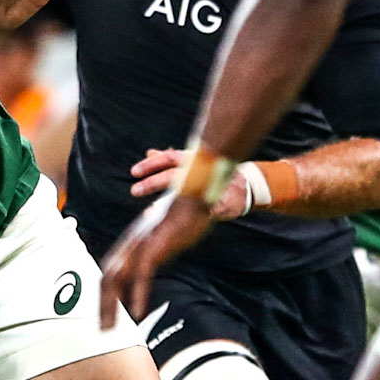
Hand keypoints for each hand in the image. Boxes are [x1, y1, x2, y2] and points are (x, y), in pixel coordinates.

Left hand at [100, 194, 212, 328]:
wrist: (197, 192)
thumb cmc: (185, 213)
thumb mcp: (165, 234)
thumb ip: (154, 248)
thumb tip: (149, 262)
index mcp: (133, 241)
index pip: (110, 270)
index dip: (105, 294)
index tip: (106, 314)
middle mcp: (132, 242)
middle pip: (107, 276)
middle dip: (103, 305)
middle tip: (104, 329)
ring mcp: (142, 242)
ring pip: (117, 277)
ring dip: (112, 305)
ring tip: (110, 328)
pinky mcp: (156, 244)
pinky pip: (142, 274)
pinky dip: (137, 295)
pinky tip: (137, 312)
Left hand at [129, 148, 247, 219]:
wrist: (247, 185)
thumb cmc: (215, 172)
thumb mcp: (192, 161)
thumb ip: (170, 158)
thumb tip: (149, 153)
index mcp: (194, 158)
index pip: (170, 158)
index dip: (152, 164)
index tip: (133, 172)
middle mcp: (201, 170)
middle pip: (175, 174)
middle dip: (153, 182)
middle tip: (134, 191)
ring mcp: (210, 187)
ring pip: (185, 193)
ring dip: (165, 204)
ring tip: (149, 213)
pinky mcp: (218, 204)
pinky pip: (198, 212)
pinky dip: (184, 218)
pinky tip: (171, 226)